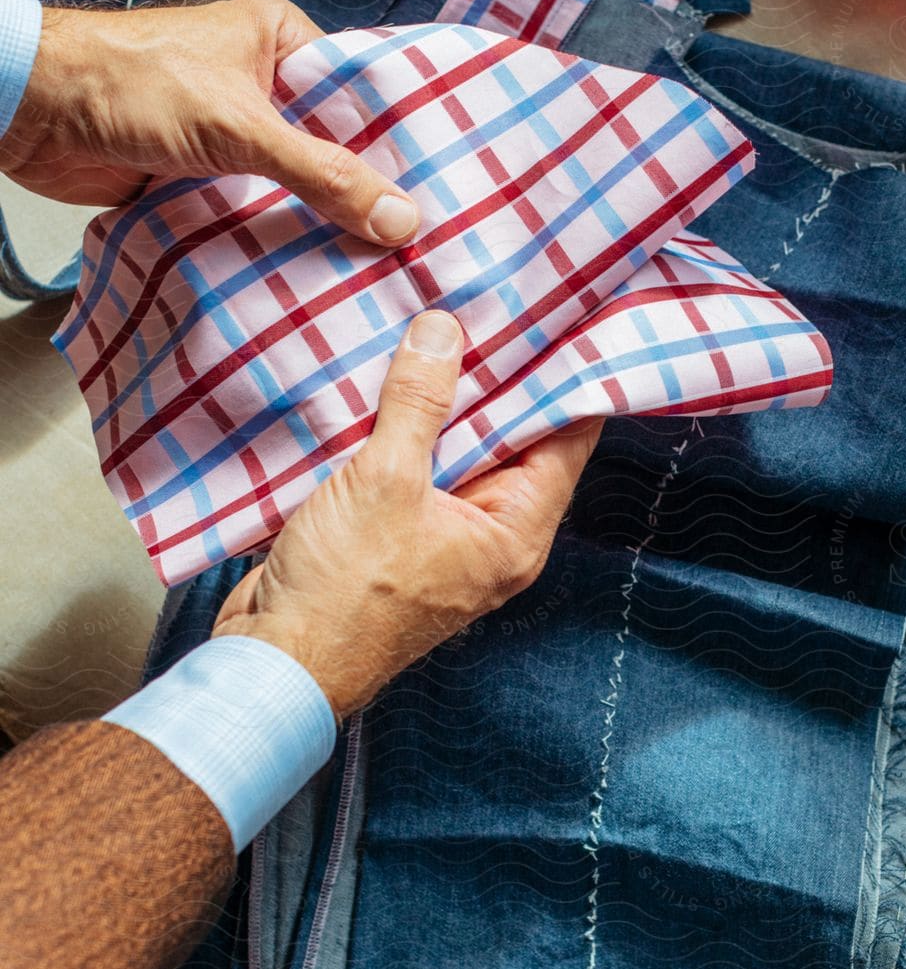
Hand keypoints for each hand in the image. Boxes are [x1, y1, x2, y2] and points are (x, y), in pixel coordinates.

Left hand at [0, 0, 420, 245]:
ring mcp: (231, 135)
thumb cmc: (130, 83)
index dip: (402, 140)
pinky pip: (255, 215)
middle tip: (421, 245)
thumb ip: (322, 174)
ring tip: (382, 271)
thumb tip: (400, 220)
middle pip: (333, 147)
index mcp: (282, 41)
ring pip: (294, 187)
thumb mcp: (243, 126)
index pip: (362, 92)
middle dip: (363, 195)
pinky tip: (315, 278)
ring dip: (319, 225)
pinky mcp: (202, 179)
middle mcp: (262, 84)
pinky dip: (275, 243)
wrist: (31, 113)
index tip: (447, 189)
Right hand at [213, 310, 600, 718]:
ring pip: (457, 450)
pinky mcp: (396, 533)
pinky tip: (385, 378)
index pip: (566, 440)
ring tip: (436, 325)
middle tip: (489, 305)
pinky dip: (404, 428)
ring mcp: (442, 536)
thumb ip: (418, 401)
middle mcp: (490, 536)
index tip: (556, 318)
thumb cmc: (344, 593)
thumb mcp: (385, 480)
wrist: (276, 663)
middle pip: (512, 440)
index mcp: (513, 532)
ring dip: (442, 400)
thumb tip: (445, 331)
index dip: (563, 378)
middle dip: (496, 378)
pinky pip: (415, 467)